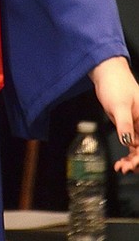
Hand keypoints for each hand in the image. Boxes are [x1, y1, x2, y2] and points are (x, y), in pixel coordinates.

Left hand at [88, 56, 138, 173]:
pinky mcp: (129, 125)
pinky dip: (127, 152)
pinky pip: (131, 143)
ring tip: (121, 166)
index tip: (132, 164)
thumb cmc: (116, 83)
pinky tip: (122, 160)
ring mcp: (137, 125)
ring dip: (131, 159)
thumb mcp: (120, 106)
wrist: (105, 73)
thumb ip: (125, 125)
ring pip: (138, 148)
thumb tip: (128, 142)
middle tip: (124, 167)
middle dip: (136, 160)